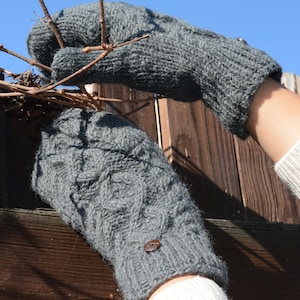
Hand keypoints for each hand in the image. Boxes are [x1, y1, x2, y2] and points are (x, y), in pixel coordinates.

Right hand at [27, 1, 280, 136]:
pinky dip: (92, 66)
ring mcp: (125, 35)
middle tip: (53, 77)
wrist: (208, 67)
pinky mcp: (135, 50)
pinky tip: (92, 78)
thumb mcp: (126, 63)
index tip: (41, 66)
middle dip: (56, 52)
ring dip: (74, 61)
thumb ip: (88, 63)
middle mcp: (114, 21)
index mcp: (108, 16)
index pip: (60, 22)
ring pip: (87, 44)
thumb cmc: (170, 61)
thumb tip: (54, 67)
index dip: (44, 42)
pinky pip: (103, 54)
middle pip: (71, 32)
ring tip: (69, 80)